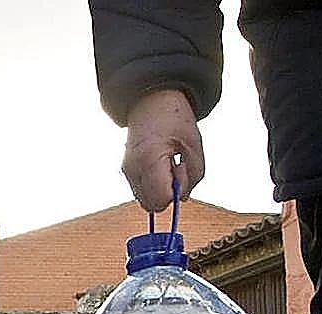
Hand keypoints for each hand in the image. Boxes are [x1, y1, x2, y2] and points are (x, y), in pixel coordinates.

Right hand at [123, 89, 204, 212]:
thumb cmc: (175, 119)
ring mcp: (127, 172)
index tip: (181, 168)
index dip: (177, 192)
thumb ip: (194, 175)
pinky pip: (143, 192)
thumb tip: (182, 197)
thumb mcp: (195, 146)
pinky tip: (160, 167)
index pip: (162, 199)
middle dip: (168, 195)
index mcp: (150, 160)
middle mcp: (133, 169)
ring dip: (161, 191)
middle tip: (175, 169)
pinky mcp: (127, 172)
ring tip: (167, 165)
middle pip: (152, 206)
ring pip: (147, 202)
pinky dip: (154, 187)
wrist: (151, 100)